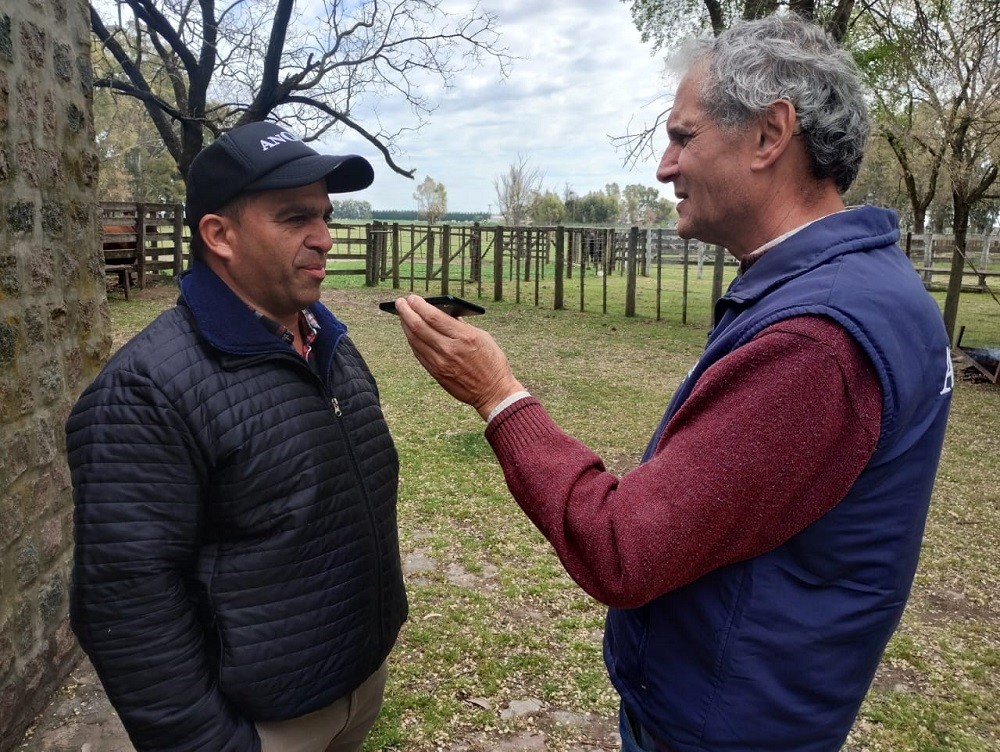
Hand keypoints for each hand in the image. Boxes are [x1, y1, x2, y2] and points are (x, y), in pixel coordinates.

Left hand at [395, 294, 524, 419]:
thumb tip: (443, 313)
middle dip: (406, 312)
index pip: (434, 317)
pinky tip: (410, 333)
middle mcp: (449, 349)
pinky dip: (412, 341)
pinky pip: (419, 354)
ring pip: (415, 340)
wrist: (493, 392)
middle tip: (400, 303)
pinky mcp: (437, 374)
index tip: (412, 298)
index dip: (419, 305)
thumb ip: (462, 325)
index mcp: (464, 336)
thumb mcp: (482, 337)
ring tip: (402, 315)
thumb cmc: (492, 362)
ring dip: (406, 325)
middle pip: (419, 327)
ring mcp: (441, 363)